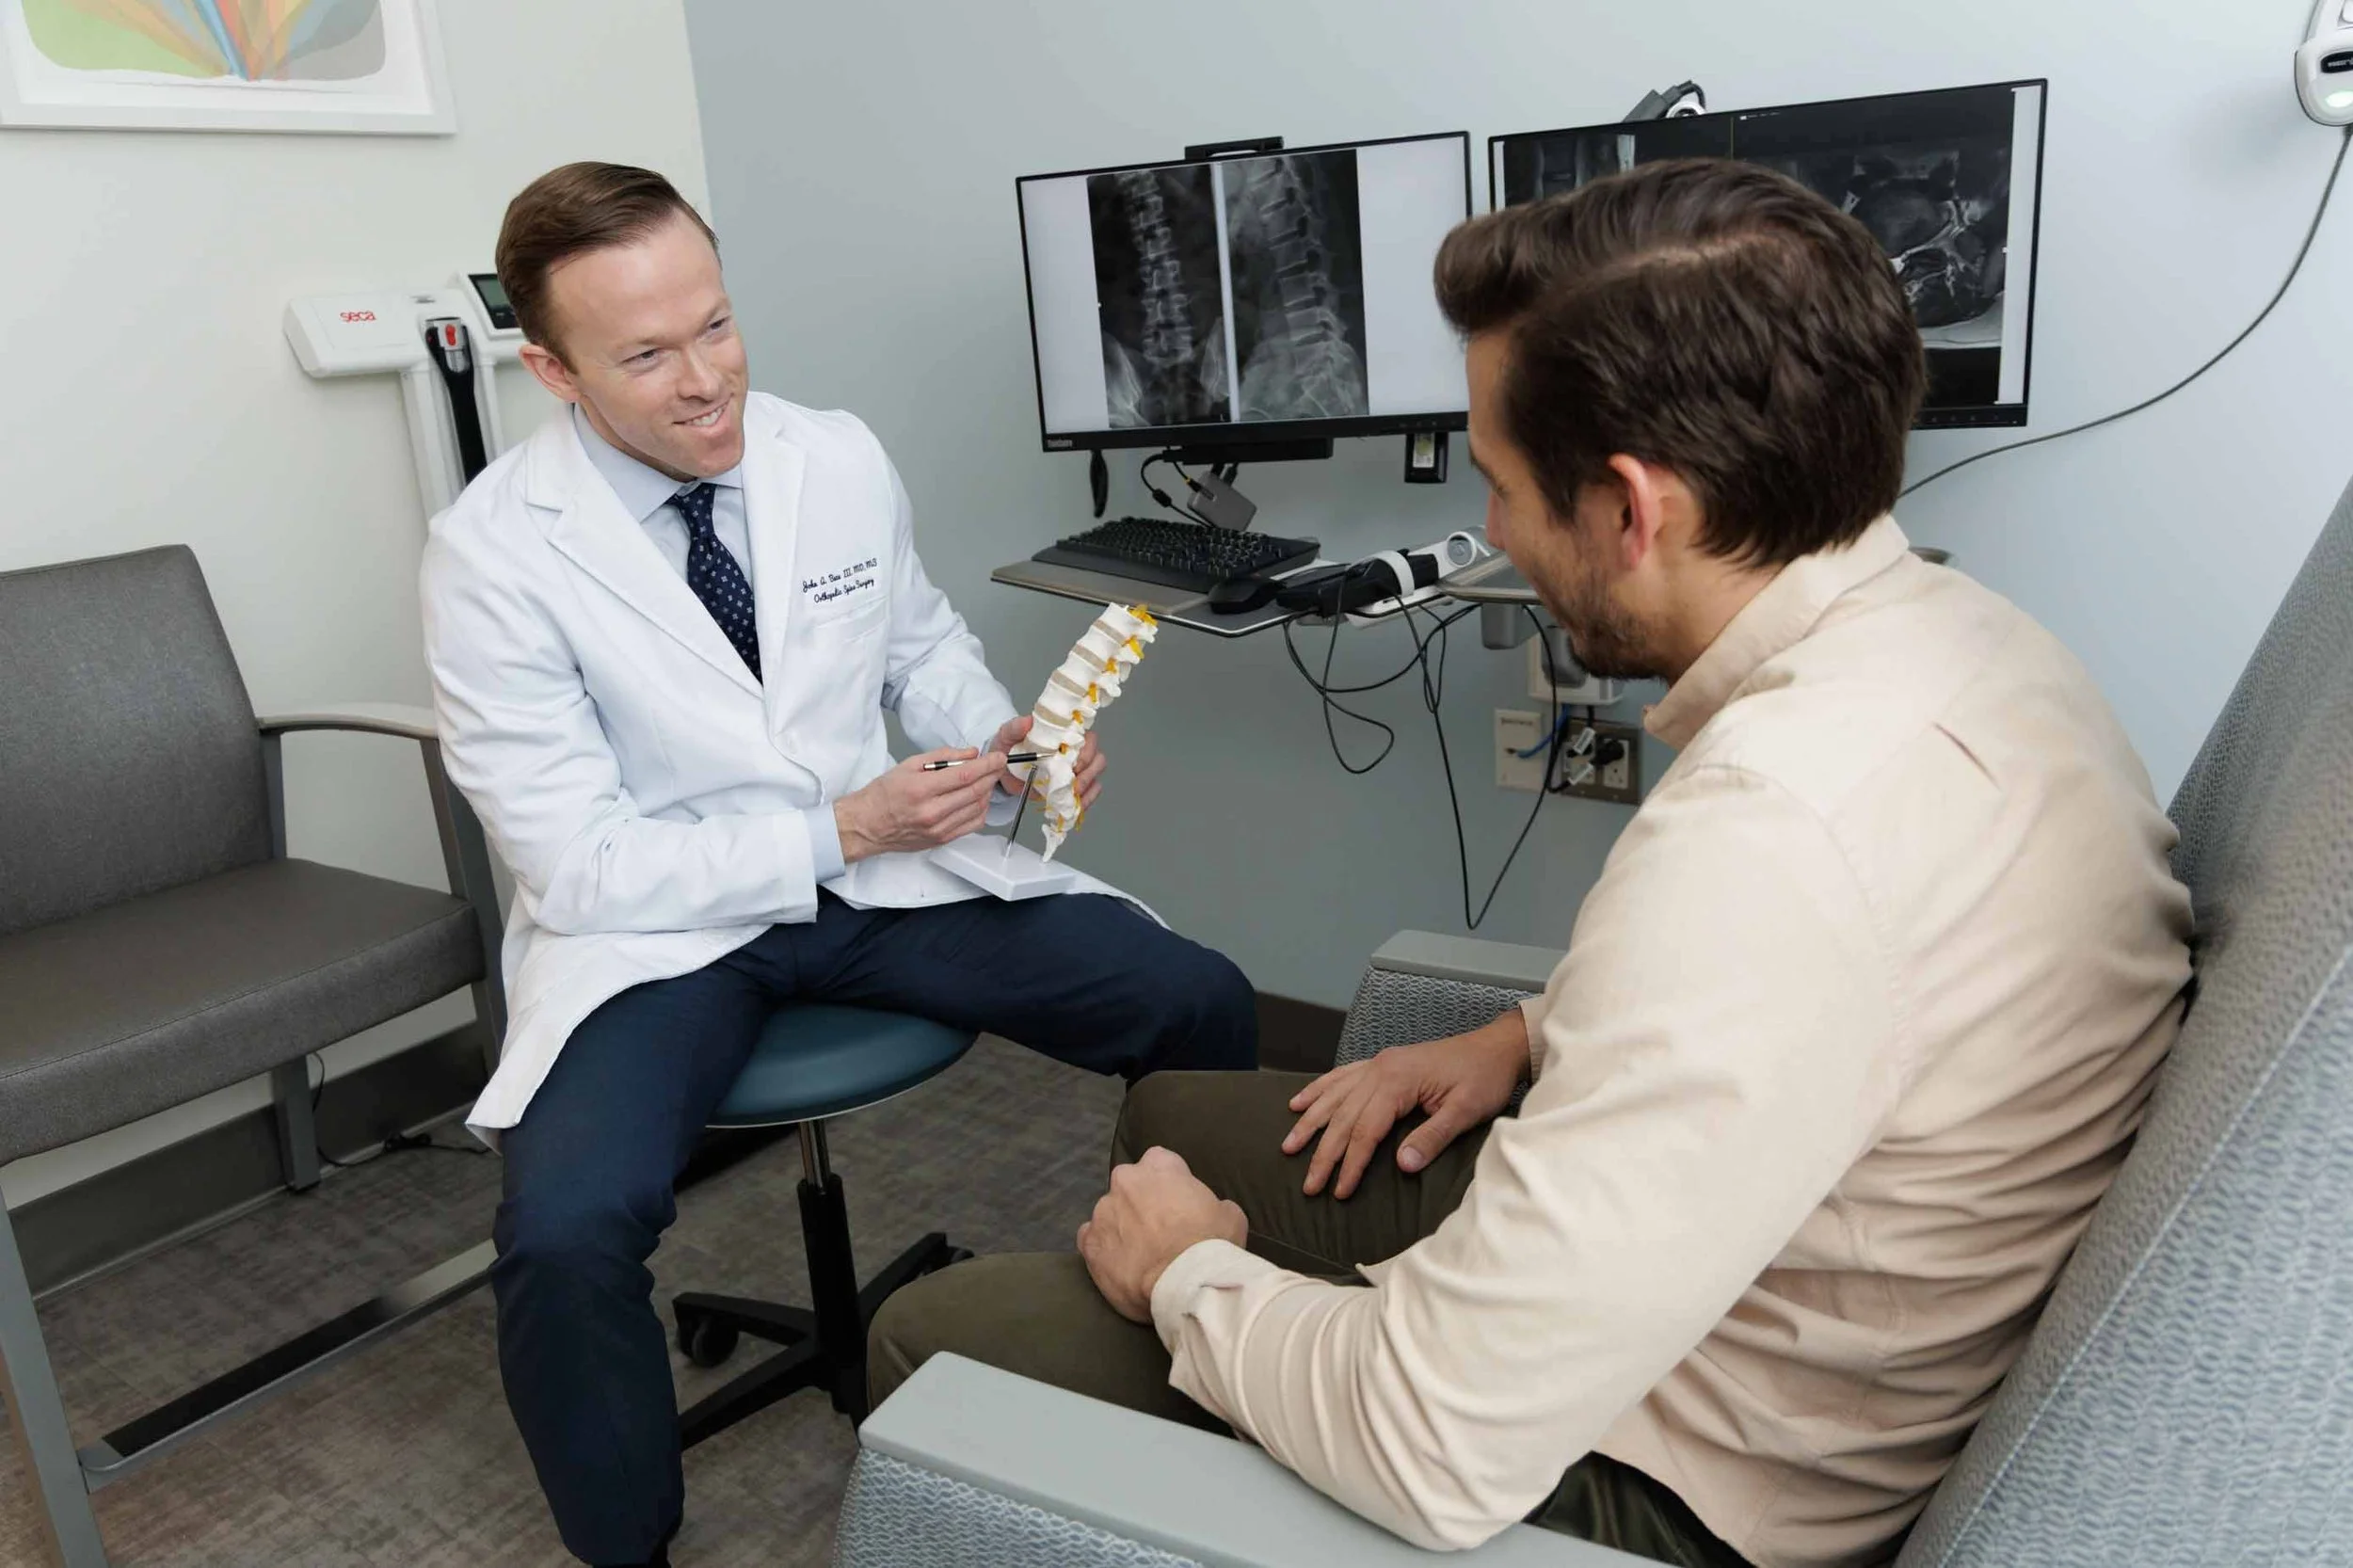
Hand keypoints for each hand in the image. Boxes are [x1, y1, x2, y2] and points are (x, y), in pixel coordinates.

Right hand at [834, 746, 1006, 861]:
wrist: (867, 825)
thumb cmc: (884, 794)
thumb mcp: (909, 765)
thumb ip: (943, 756)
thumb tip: (971, 753)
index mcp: (921, 790)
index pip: (965, 775)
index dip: (987, 765)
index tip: (999, 757)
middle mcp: (931, 812)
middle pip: (976, 791)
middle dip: (992, 775)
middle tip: (997, 765)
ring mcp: (938, 829)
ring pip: (978, 808)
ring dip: (988, 791)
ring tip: (985, 779)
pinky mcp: (942, 840)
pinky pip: (973, 824)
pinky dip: (982, 809)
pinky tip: (977, 799)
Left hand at [989, 715, 1107, 809]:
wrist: (1002, 771)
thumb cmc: (1009, 748)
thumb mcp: (1007, 735)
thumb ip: (1015, 728)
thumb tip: (1027, 721)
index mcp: (1064, 736)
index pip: (1087, 738)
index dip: (1086, 751)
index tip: (1075, 763)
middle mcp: (1075, 751)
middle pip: (1097, 758)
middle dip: (1088, 773)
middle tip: (1073, 784)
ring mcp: (1076, 770)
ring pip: (1096, 776)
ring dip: (1088, 787)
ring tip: (1074, 795)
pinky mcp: (1072, 787)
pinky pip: (1090, 792)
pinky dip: (1087, 799)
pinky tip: (1077, 805)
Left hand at [1078, 1147, 1247, 1322]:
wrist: (1186, 1284)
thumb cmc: (1212, 1244)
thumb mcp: (1230, 1214)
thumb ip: (1211, 1203)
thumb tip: (1206, 1212)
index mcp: (1159, 1167)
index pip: (1159, 1160)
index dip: (1169, 1181)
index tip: (1178, 1202)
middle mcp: (1125, 1182)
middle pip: (1130, 1184)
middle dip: (1140, 1201)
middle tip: (1158, 1228)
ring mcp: (1103, 1212)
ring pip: (1109, 1213)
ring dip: (1121, 1226)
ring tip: (1139, 1253)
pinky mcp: (1089, 1243)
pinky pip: (1090, 1238)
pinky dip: (1102, 1247)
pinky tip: (1118, 1263)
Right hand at [1282, 1012, 1530, 1199]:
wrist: (1496, 1047)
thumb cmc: (1484, 1079)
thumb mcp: (1467, 1111)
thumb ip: (1433, 1137)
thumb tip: (1402, 1166)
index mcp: (1399, 1082)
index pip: (1366, 1130)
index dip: (1351, 1163)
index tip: (1338, 1191)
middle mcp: (1381, 1069)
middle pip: (1344, 1116)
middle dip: (1324, 1153)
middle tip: (1309, 1185)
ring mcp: (1379, 1063)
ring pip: (1335, 1095)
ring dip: (1311, 1122)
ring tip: (1289, 1146)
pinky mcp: (1382, 1063)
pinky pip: (1341, 1076)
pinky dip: (1319, 1090)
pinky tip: (1300, 1102)